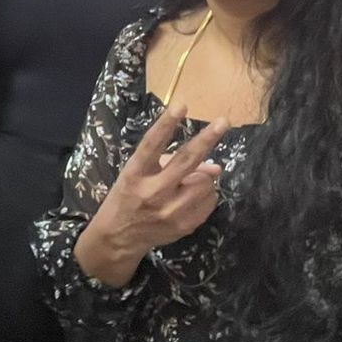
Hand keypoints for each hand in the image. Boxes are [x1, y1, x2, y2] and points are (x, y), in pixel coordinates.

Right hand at [75, 105, 227, 287]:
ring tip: (194, 178)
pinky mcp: (183, 226)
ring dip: (206, 175)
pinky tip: (194, 194)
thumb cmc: (127, 197)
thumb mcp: (136, 174)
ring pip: (205, 183)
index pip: (151, 145)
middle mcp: (152, 192)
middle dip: (207, 138)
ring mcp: (169, 211)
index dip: (166, 124)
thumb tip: (214, 164)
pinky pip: (209, 202)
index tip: (181, 105)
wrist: (119, 237)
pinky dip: (207, 193)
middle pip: (185, 161)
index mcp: (135, 174)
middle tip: (223, 121)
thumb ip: (167, 162)